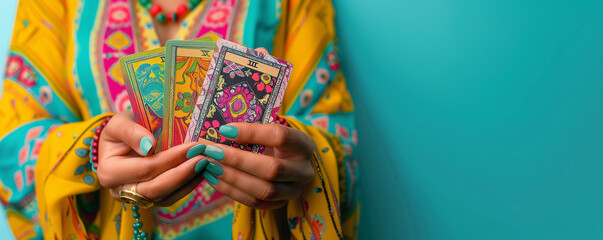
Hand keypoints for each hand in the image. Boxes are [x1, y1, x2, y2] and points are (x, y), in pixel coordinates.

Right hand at [97, 111, 208, 206]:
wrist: (124, 139)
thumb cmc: (122, 129)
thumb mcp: (120, 123)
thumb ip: (130, 131)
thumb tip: (149, 146)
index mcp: (109, 172)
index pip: (144, 168)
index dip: (170, 159)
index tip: (192, 146)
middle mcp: (121, 190)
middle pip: (155, 188)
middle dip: (182, 173)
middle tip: (203, 157)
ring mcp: (136, 198)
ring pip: (166, 196)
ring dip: (188, 180)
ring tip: (205, 163)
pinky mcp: (151, 200)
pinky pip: (172, 198)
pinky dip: (188, 185)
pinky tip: (201, 171)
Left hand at [196, 123, 314, 208]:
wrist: (288, 164)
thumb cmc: (274, 144)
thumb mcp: (269, 133)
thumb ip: (252, 132)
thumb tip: (221, 130)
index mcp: (303, 145)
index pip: (279, 136)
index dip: (252, 133)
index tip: (225, 129)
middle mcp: (303, 170)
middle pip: (272, 169)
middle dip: (238, 160)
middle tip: (212, 152)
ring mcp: (294, 190)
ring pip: (264, 190)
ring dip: (232, 178)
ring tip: (210, 166)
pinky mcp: (280, 204)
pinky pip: (255, 202)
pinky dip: (231, 191)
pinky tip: (214, 179)